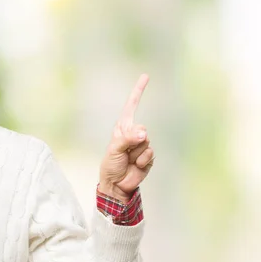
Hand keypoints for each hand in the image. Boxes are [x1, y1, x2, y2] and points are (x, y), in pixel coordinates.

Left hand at [99, 74, 154, 202]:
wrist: (116, 184)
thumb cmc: (110, 165)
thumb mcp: (115, 149)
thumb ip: (128, 139)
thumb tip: (144, 133)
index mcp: (123, 128)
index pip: (132, 106)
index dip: (138, 91)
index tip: (145, 77)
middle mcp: (134, 134)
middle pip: (142, 129)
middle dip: (133, 141)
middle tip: (125, 152)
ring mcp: (142, 145)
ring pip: (146, 142)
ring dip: (136, 153)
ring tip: (128, 160)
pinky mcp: (148, 156)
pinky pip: (150, 154)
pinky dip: (142, 161)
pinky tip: (135, 166)